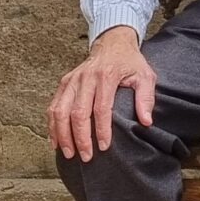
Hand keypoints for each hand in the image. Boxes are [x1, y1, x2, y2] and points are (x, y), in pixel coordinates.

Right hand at [50, 27, 156, 162]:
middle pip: (78, 112)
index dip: (101, 129)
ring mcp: (72, 80)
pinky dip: (52, 125)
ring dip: (62, 134)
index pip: (101, 108)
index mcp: (106, 75)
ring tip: (68, 153)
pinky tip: (56, 140)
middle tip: (86, 156)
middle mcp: (86, 77)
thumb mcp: (145, 76)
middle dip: (80, 137)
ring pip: (61, 110)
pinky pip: (53, 106)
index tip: (104, 147)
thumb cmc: (130, 63)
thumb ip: (146, 98)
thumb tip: (146, 122)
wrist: (112, 44)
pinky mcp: (64, 83)